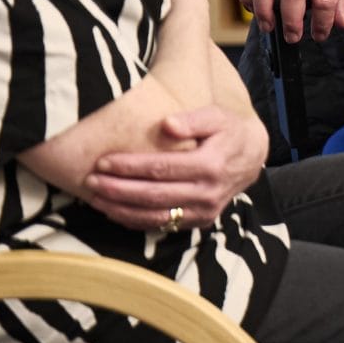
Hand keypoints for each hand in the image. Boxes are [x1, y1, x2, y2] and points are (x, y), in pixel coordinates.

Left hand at [84, 105, 268, 232]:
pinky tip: (115, 212)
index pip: (161, 168)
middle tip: (90, 181)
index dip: (129, 167)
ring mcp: (205, 211)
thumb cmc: (229, 132)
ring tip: (95, 199)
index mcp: (210, 165)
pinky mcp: (201, 221)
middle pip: (153, 195)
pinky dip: (136, 221)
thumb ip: (193, 119)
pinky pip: (164, 225)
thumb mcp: (217, 116)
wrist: (253, 157)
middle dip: (117, 190)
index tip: (103, 162)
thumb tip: (167, 125)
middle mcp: (207, 192)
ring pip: (155, 215)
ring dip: (121, 210)